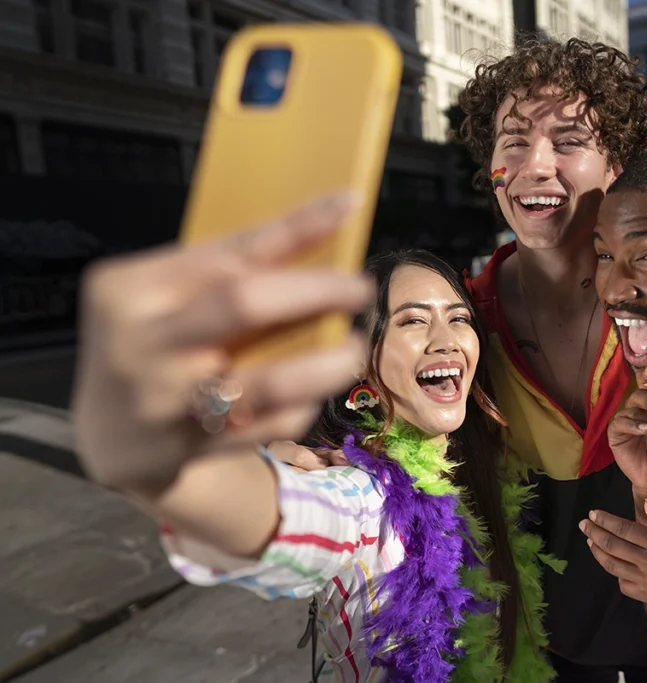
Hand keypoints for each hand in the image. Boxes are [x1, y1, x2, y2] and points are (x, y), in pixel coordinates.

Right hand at [73, 193, 371, 492]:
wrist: (105, 436)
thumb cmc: (154, 343)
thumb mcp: (168, 297)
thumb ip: (226, 273)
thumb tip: (324, 232)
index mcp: (131, 286)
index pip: (228, 248)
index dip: (296, 225)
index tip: (348, 204)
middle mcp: (141, 340)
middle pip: (245, 303)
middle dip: (317, 291)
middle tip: (360, 288)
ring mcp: (162, 400)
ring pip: (270, 380)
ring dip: (328, 364)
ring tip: (353, 350)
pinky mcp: (186, 447)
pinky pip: (268, 423)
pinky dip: (303, 405)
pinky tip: (313, 392)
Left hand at [580, 501, 646, 624]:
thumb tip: (645, 505)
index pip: (623, 528)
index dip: (605, 520)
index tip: (593, 513)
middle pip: (612, 545)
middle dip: (594, 533)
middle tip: (583, 524)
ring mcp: (646, 581)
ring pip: (612, 566)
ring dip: (598, 552)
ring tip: (591, 542)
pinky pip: (624, 585)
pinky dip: (616, 575)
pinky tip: (614, 566)